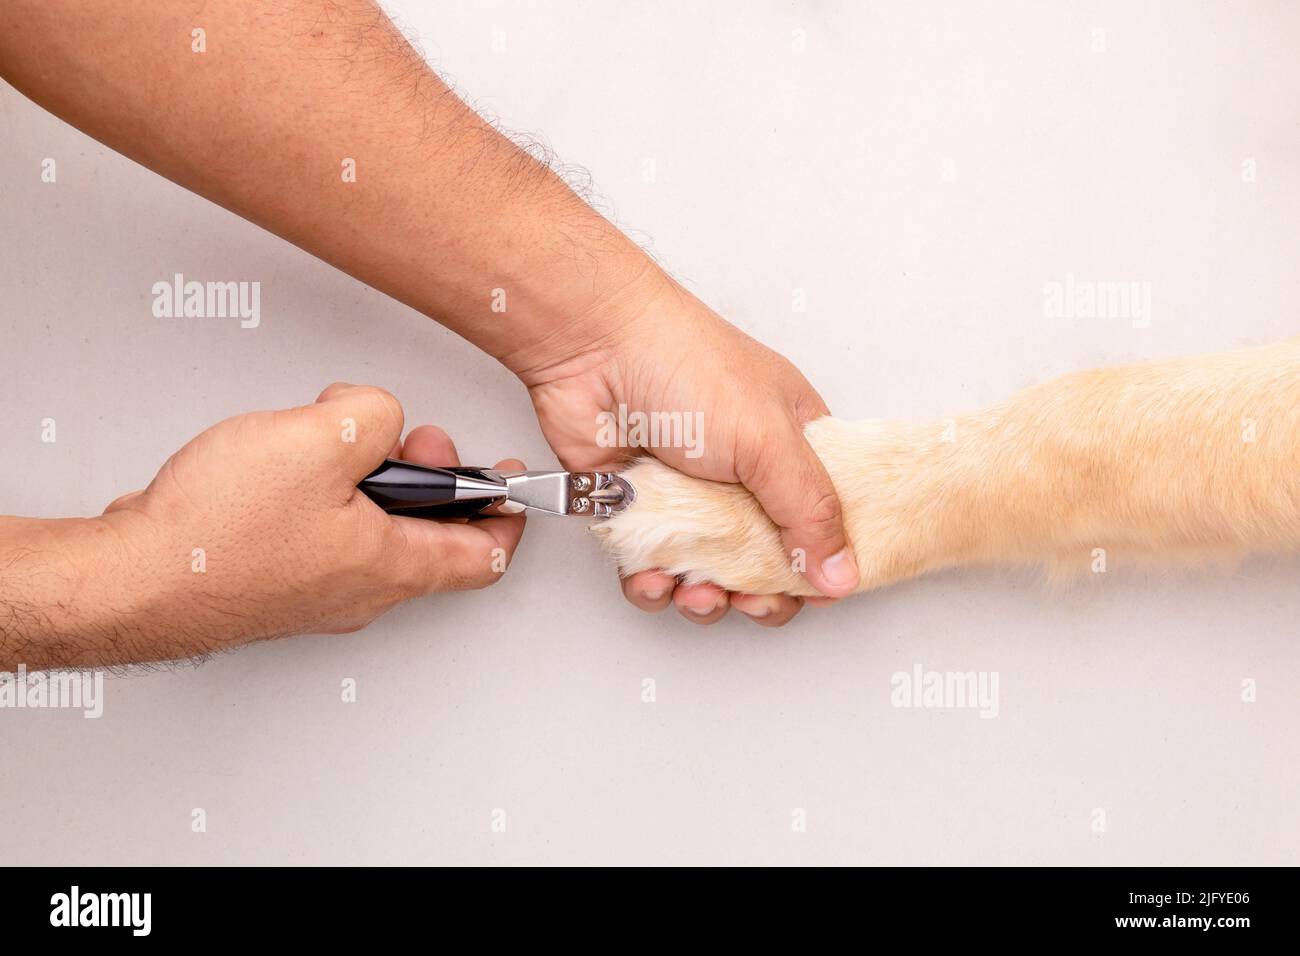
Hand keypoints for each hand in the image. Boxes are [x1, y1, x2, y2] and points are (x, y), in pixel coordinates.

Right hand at [76, 384, 524, 663]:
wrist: (133, 577)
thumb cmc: (216, 533)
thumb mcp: (321, 440)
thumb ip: (375, 415)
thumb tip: (381, 414)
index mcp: (392, 565)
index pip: (485, 555)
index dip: (509, 514)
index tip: (513, 481)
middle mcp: (360, 589)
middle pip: (429, 536)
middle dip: (433, 475)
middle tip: (411, 437)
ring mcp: (315, 589)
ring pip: (374, 530)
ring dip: (374, 477)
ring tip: (337, 436)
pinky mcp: (275, 579)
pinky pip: (326, 532)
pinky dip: (329, 492)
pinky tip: (294, 462)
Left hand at [522, 273, 858, 626]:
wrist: (592, 350)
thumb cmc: (685, 366)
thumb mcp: (769, 440)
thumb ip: (809, 510)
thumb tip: (842, 574)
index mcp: (791, 446)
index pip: (824, 518)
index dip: (824, 562)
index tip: (815, 594)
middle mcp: (744, 475)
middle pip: (767, 560)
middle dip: (760, 594)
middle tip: (750, 601)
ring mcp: (690, 496)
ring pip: (708, 574)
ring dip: (705, 599)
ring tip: (695, 593)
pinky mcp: (638, 512)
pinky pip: (652, 569)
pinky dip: (652, 585)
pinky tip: (652, 578)